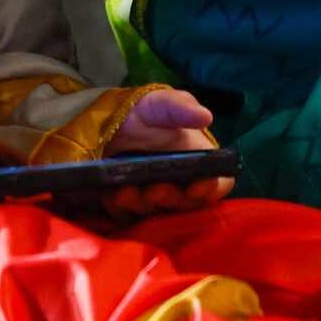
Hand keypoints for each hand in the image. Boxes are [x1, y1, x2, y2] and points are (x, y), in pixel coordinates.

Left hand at [99, 89, 229, 217]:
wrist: (104, 122)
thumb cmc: (143, 113)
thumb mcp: (159, 104)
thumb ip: (180, 108)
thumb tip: (205, 116)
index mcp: (197, 162)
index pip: (217, 184)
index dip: (210, 189)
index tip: (196, 188)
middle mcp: (180, 185)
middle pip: (185, 204)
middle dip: (171, 198)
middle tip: (155, 189)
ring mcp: (154, 198)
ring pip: (156, 213)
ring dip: (143, 204)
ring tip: (126, 191)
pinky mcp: (130, 206)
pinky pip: (128, 216)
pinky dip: (120, 208)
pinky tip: (111, 196)